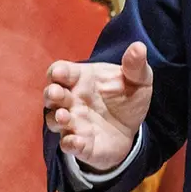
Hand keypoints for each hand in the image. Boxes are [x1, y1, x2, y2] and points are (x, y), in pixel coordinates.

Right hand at [43, 42, 152, 170]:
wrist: (132, 128)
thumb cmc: (127, 97)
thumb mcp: (138, 79)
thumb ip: (135, 66)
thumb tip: (139, 47)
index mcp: (81, 79)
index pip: (61, 71)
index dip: (58, 71)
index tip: (60, 72)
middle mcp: (71, 100)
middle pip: (52, 95)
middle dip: (51, 93)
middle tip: (55, 93)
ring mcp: (73, 122)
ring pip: (54, 120)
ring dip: (56, 119)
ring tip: (64, 116)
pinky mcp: (80, 144)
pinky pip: (69, 144)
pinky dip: (70, 143)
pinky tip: (75, 141)